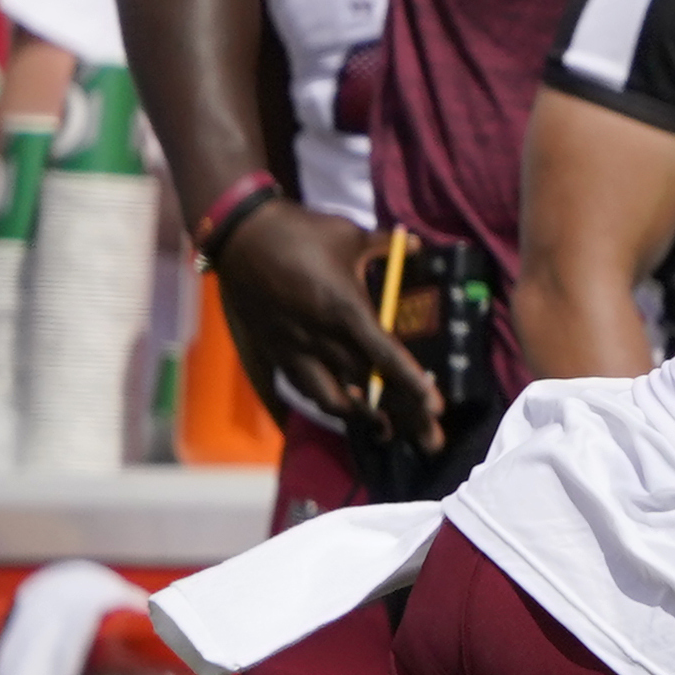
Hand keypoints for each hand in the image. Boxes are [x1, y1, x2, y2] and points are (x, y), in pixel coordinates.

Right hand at [216, 201, 438, 446]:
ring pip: (331, 398)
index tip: (435, 408)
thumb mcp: (350, 235)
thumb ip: (387, 247)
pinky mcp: (276, 351)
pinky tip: (345, 407)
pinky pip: (304, 387)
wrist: (239, 235)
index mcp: (345, 310)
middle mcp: (321, 338)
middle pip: (367, 388)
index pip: (386, 356)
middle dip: (403, 417)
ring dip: (361, 417)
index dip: (412, 384)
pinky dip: (328, 401)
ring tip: (387, 430)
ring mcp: (295, 348)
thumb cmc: (299, 231)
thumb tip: (416, 245)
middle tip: (431, 442)